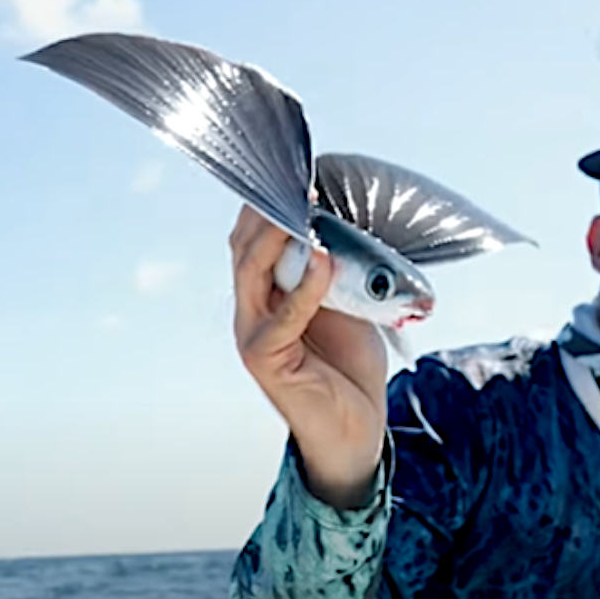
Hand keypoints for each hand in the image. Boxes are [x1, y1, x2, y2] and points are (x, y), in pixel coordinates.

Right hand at [230, 205, 388, 508]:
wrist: (355, 430)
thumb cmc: (348, 366)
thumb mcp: (344, 303)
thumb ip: (335, 268)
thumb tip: (344, 221)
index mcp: (266, 292)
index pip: (251, 237)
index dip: (265, 203)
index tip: (293, 169)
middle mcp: (251, 309)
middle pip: (244, 246)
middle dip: (268, 209)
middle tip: (299, 178)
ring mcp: (254, 334)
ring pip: (251, 271)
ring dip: (278, 235)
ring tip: (304, 206)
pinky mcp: (267, 359)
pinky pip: (283, 315)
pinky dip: (304, 285)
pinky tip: (321, 259)